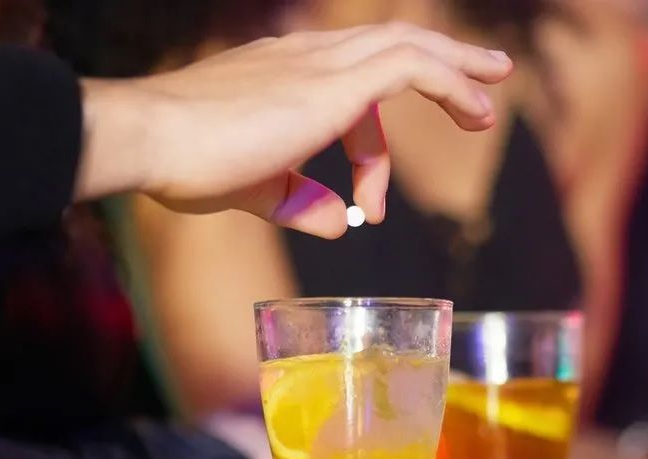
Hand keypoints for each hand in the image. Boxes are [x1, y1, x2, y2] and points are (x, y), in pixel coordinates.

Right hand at [78, 23, 512, 237]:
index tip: (369, 210)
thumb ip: (295, 201)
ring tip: (498, 82)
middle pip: (389, 45)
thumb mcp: (253, 189)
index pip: (348, 100)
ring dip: (458, 64)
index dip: (370, 157)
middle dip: (443, 60)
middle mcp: (304, 58)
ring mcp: (318, 66)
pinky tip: (479, 106)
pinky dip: (450, 82)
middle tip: (486, 75)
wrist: (149, 140)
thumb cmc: (184, 162)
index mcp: (284, 76)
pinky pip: (409, 67)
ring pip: (406, 45)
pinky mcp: (332, 84)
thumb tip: (333, 223)